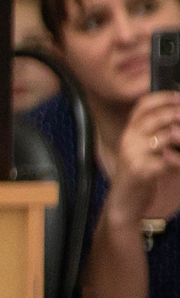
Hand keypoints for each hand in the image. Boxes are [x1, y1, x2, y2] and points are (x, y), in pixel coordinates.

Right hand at [110, 91, 179, 225]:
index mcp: (129, 132)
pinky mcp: (142, 171)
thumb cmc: (139, 172)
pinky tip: (179, 160)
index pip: (143, 106)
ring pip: (163, 137)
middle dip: (176, 114)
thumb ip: (156, 132)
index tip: (179, 97)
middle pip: (154, 118)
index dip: (164, 98)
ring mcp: (133, 156)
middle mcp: (128, 140)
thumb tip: (175, 120)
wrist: (124, 199)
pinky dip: (177, 159)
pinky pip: (166, 160)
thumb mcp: (143, 148)